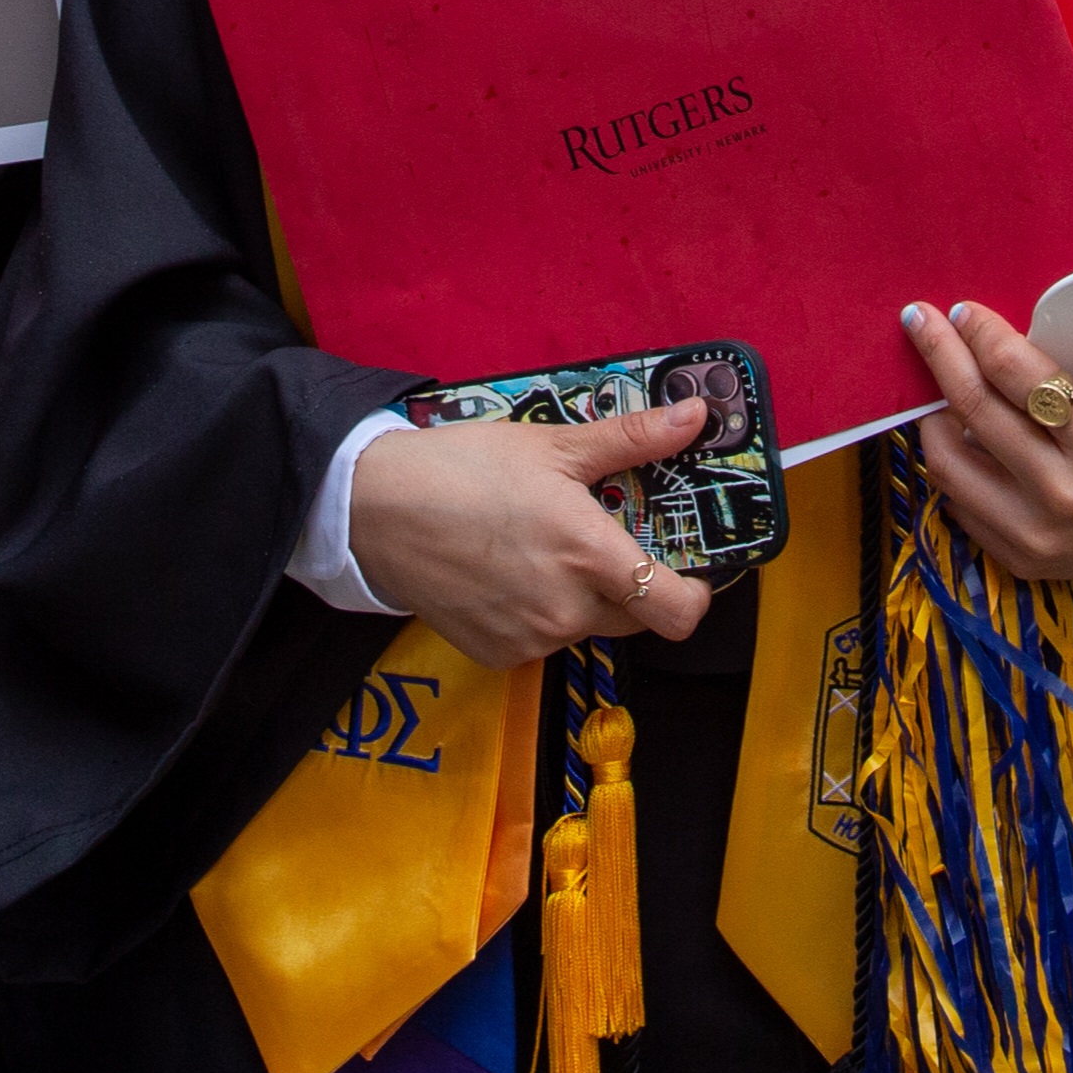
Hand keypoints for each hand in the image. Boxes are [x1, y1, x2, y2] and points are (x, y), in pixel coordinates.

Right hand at [346, 402, 713, 670]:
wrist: (375, 508)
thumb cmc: (465, 468)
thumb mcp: (554, 444)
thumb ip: (633, 439)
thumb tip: (694, 417)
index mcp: (590, 556)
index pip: (679, 611)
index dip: (698, 595)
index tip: (692, 569)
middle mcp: (566, 611)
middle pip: (639, 619)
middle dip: (638, 585)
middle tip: (611, 542)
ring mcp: (530, 640)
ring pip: (588, 627)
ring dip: (585, 597)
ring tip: (545, 547)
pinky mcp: (497, 655)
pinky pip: (543, 640)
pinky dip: (540, 613)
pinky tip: (510, 572)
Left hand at [899, 302, 1072, 582]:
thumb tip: (1021, 306)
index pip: (1014, 371)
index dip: (980, 333)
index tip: (962, 311)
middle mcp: (1065, 490)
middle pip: (974, 409)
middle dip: (939, 354)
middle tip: (920, 321)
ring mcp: (1040, 532)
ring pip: (949, 463)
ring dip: (933, 414)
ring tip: (935, 386)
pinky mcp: (1024, 559)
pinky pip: (960, 505)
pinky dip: (954, 464)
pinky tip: (960, 437)